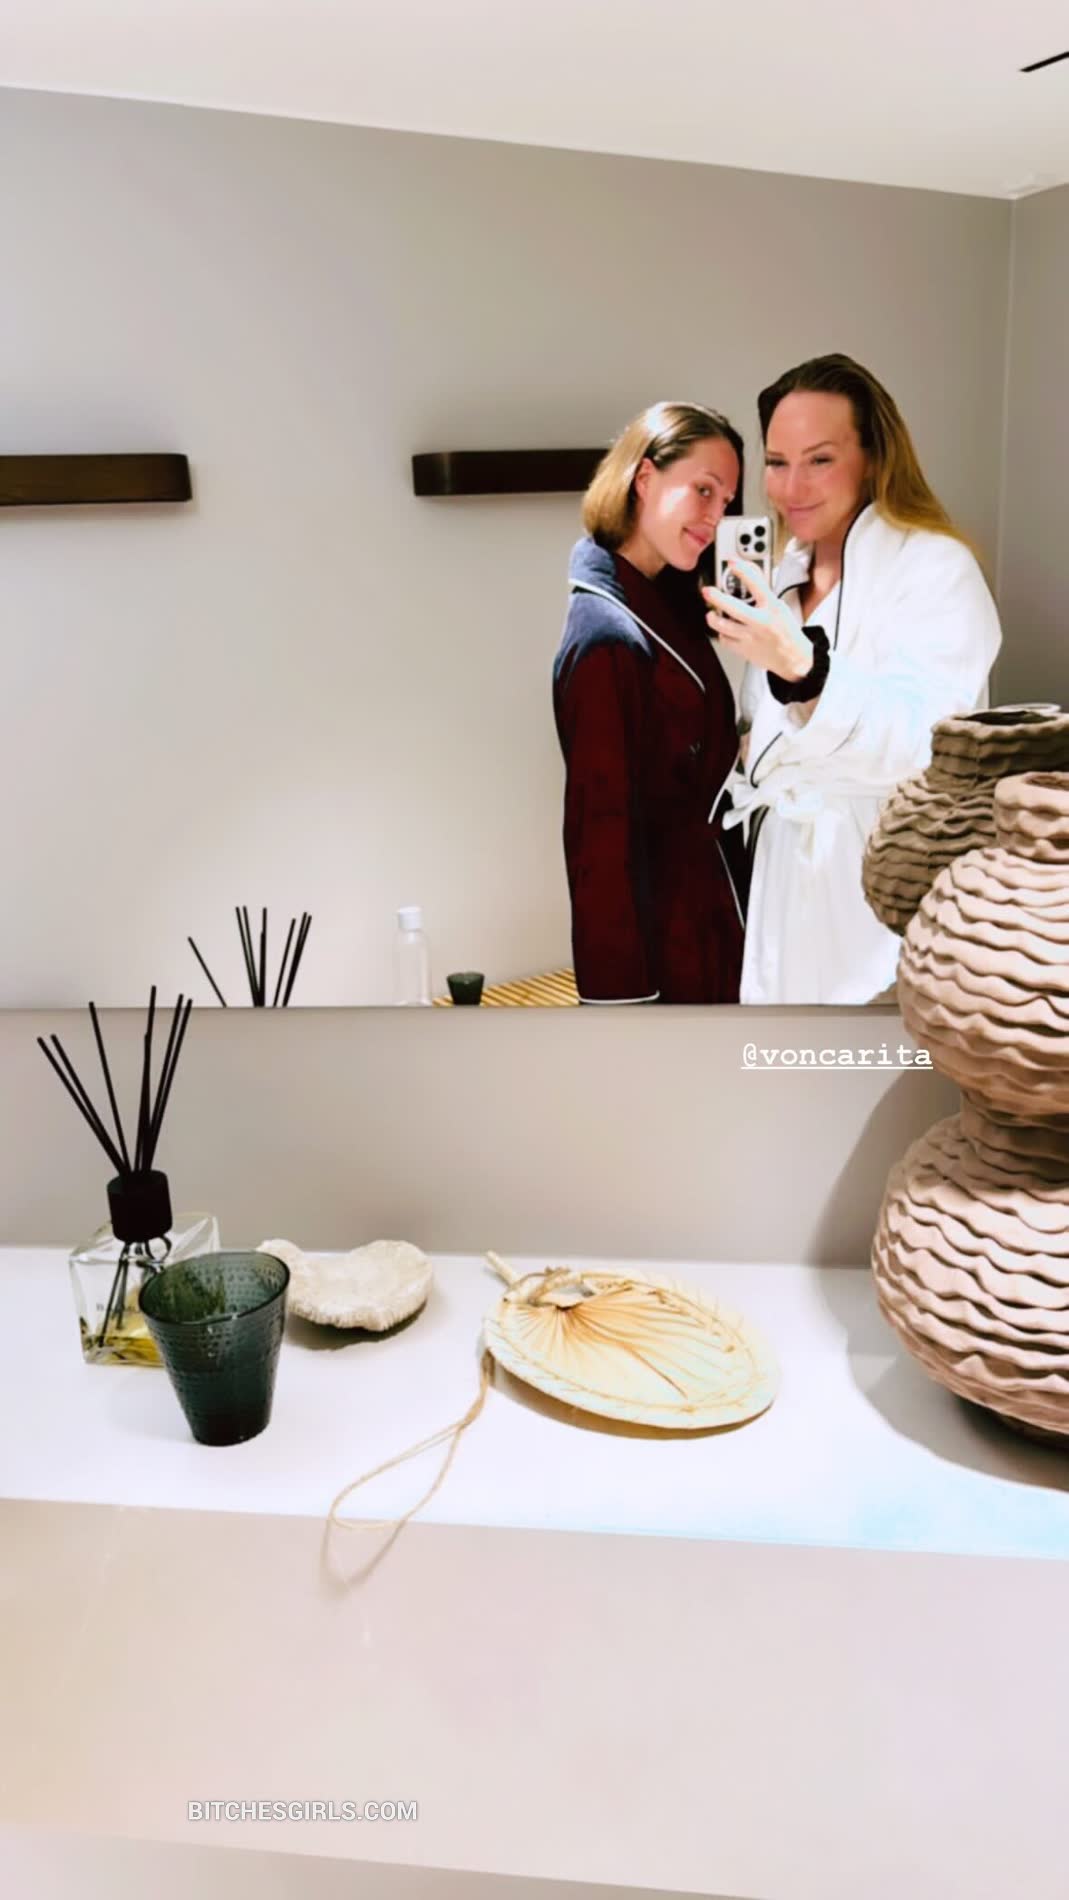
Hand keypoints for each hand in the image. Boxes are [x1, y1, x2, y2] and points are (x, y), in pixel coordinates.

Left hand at [702, 558, 812, 681]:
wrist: (792, 658)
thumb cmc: (786, 631)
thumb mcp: (779, 606)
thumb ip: (763, 592)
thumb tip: (748, 573)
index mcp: (772, 608)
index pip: (757, 585)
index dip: (743, 571)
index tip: (732, 563)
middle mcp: (760, 622)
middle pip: (734, 608)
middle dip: (717, 598)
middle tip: (707, 591)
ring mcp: (750, 638)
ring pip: (724, 626)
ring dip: (713, 618)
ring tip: (711, 613)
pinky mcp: (744, 650)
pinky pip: (725, 640)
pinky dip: (721, 633)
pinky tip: (723, 629)